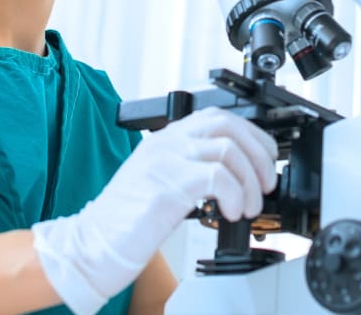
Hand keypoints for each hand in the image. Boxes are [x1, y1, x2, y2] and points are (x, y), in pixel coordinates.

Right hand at [31, 108, 277, 314]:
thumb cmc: (128, 220)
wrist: (94, 243)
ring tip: (249, 206)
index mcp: (167, 138)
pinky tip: (232, 214)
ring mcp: (165, 160)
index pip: (219, 117)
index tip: (265, 160)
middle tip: (266, 183)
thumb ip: (193, 167)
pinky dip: (235, 196)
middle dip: (259, 154)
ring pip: (228, 149)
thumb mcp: (165, 181)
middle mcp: (166, 142)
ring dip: (251, 181)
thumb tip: (239, 174)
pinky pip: (217, 177)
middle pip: (229, 126)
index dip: (252, 136)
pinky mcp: (167, 185)